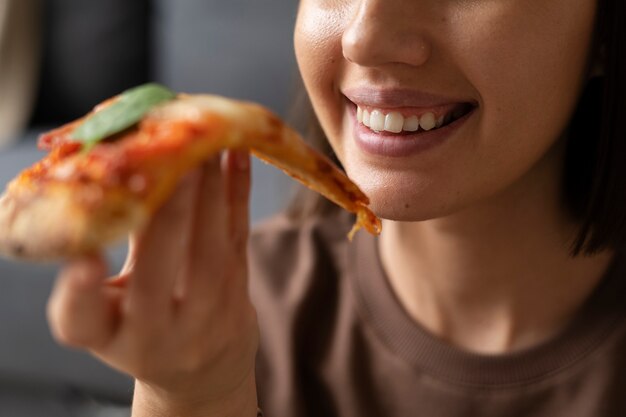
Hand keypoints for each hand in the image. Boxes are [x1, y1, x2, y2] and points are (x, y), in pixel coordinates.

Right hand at [47, 151, 258, 415]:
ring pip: (208, 252)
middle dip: (166, 216)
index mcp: (107, 335)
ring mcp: (205, 317)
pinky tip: (236, 152)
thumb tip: (113, 178)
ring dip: (206, 193)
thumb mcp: (109, 312)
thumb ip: (105, 259)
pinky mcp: (238, 293)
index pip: (80, 321)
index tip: (84, 258)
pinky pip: (239, 236)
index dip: (78, 291)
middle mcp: (155, 333)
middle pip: (157, 276)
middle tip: (170, 160)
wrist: (200, 367)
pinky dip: (237, 192)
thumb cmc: (141, 329)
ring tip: (202, 142)